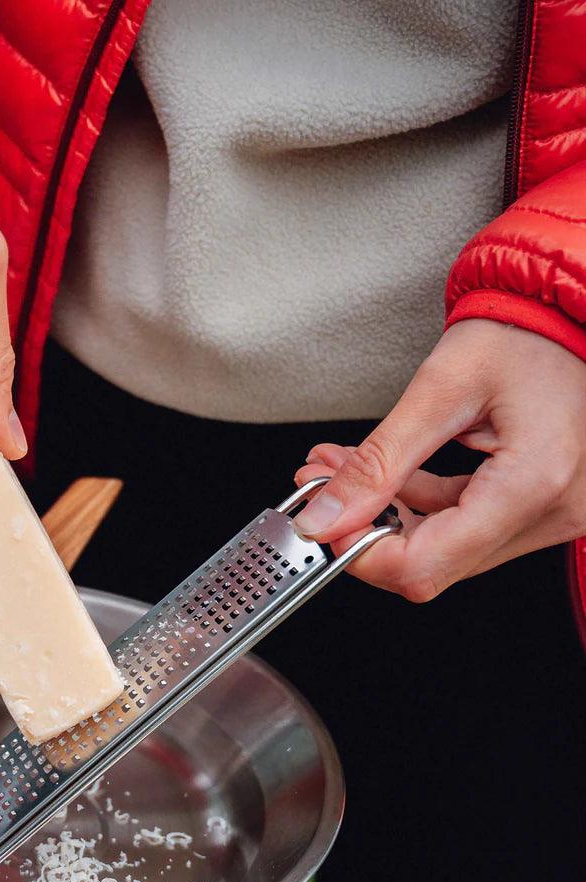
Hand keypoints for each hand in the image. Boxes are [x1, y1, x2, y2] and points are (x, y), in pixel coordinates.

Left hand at [292, 319, 585, 600]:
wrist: (568, 313)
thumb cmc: (522, 333)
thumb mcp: (438, 389)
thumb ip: (378, 462)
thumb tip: (324, 517)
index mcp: (532, 485)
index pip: (425, 566)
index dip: (359, 552)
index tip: (321, 520)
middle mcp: (552, 513)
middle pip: (432, 564)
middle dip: (364, 527)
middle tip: (321, 482)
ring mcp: (551, 514)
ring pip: (443, 548)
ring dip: (385, 513)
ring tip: (341, 467)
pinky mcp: (540, 506)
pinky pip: (464, 526)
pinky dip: (418, 504)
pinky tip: (386, 473)